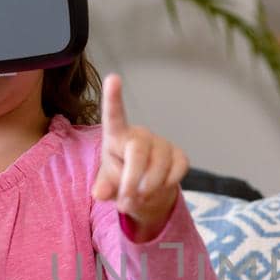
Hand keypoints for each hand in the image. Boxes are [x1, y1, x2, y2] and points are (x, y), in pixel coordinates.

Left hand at [90, 74, 187, 241]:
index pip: (114, 115)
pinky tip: (159, 188)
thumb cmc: (120, 179)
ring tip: (139, 199)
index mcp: (117, 136)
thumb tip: (100, 194)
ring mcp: (162, 143)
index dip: (113, 97)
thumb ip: (103, 187)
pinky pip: (177, 171)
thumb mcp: (107, 185)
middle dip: (132, 180)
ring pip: (159, 166)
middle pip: (138, 152)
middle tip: (127, 201)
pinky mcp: (179, 155)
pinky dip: (167, 185)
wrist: (145, 191)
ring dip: (149, 189)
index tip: (113, 78)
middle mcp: (140, 135)